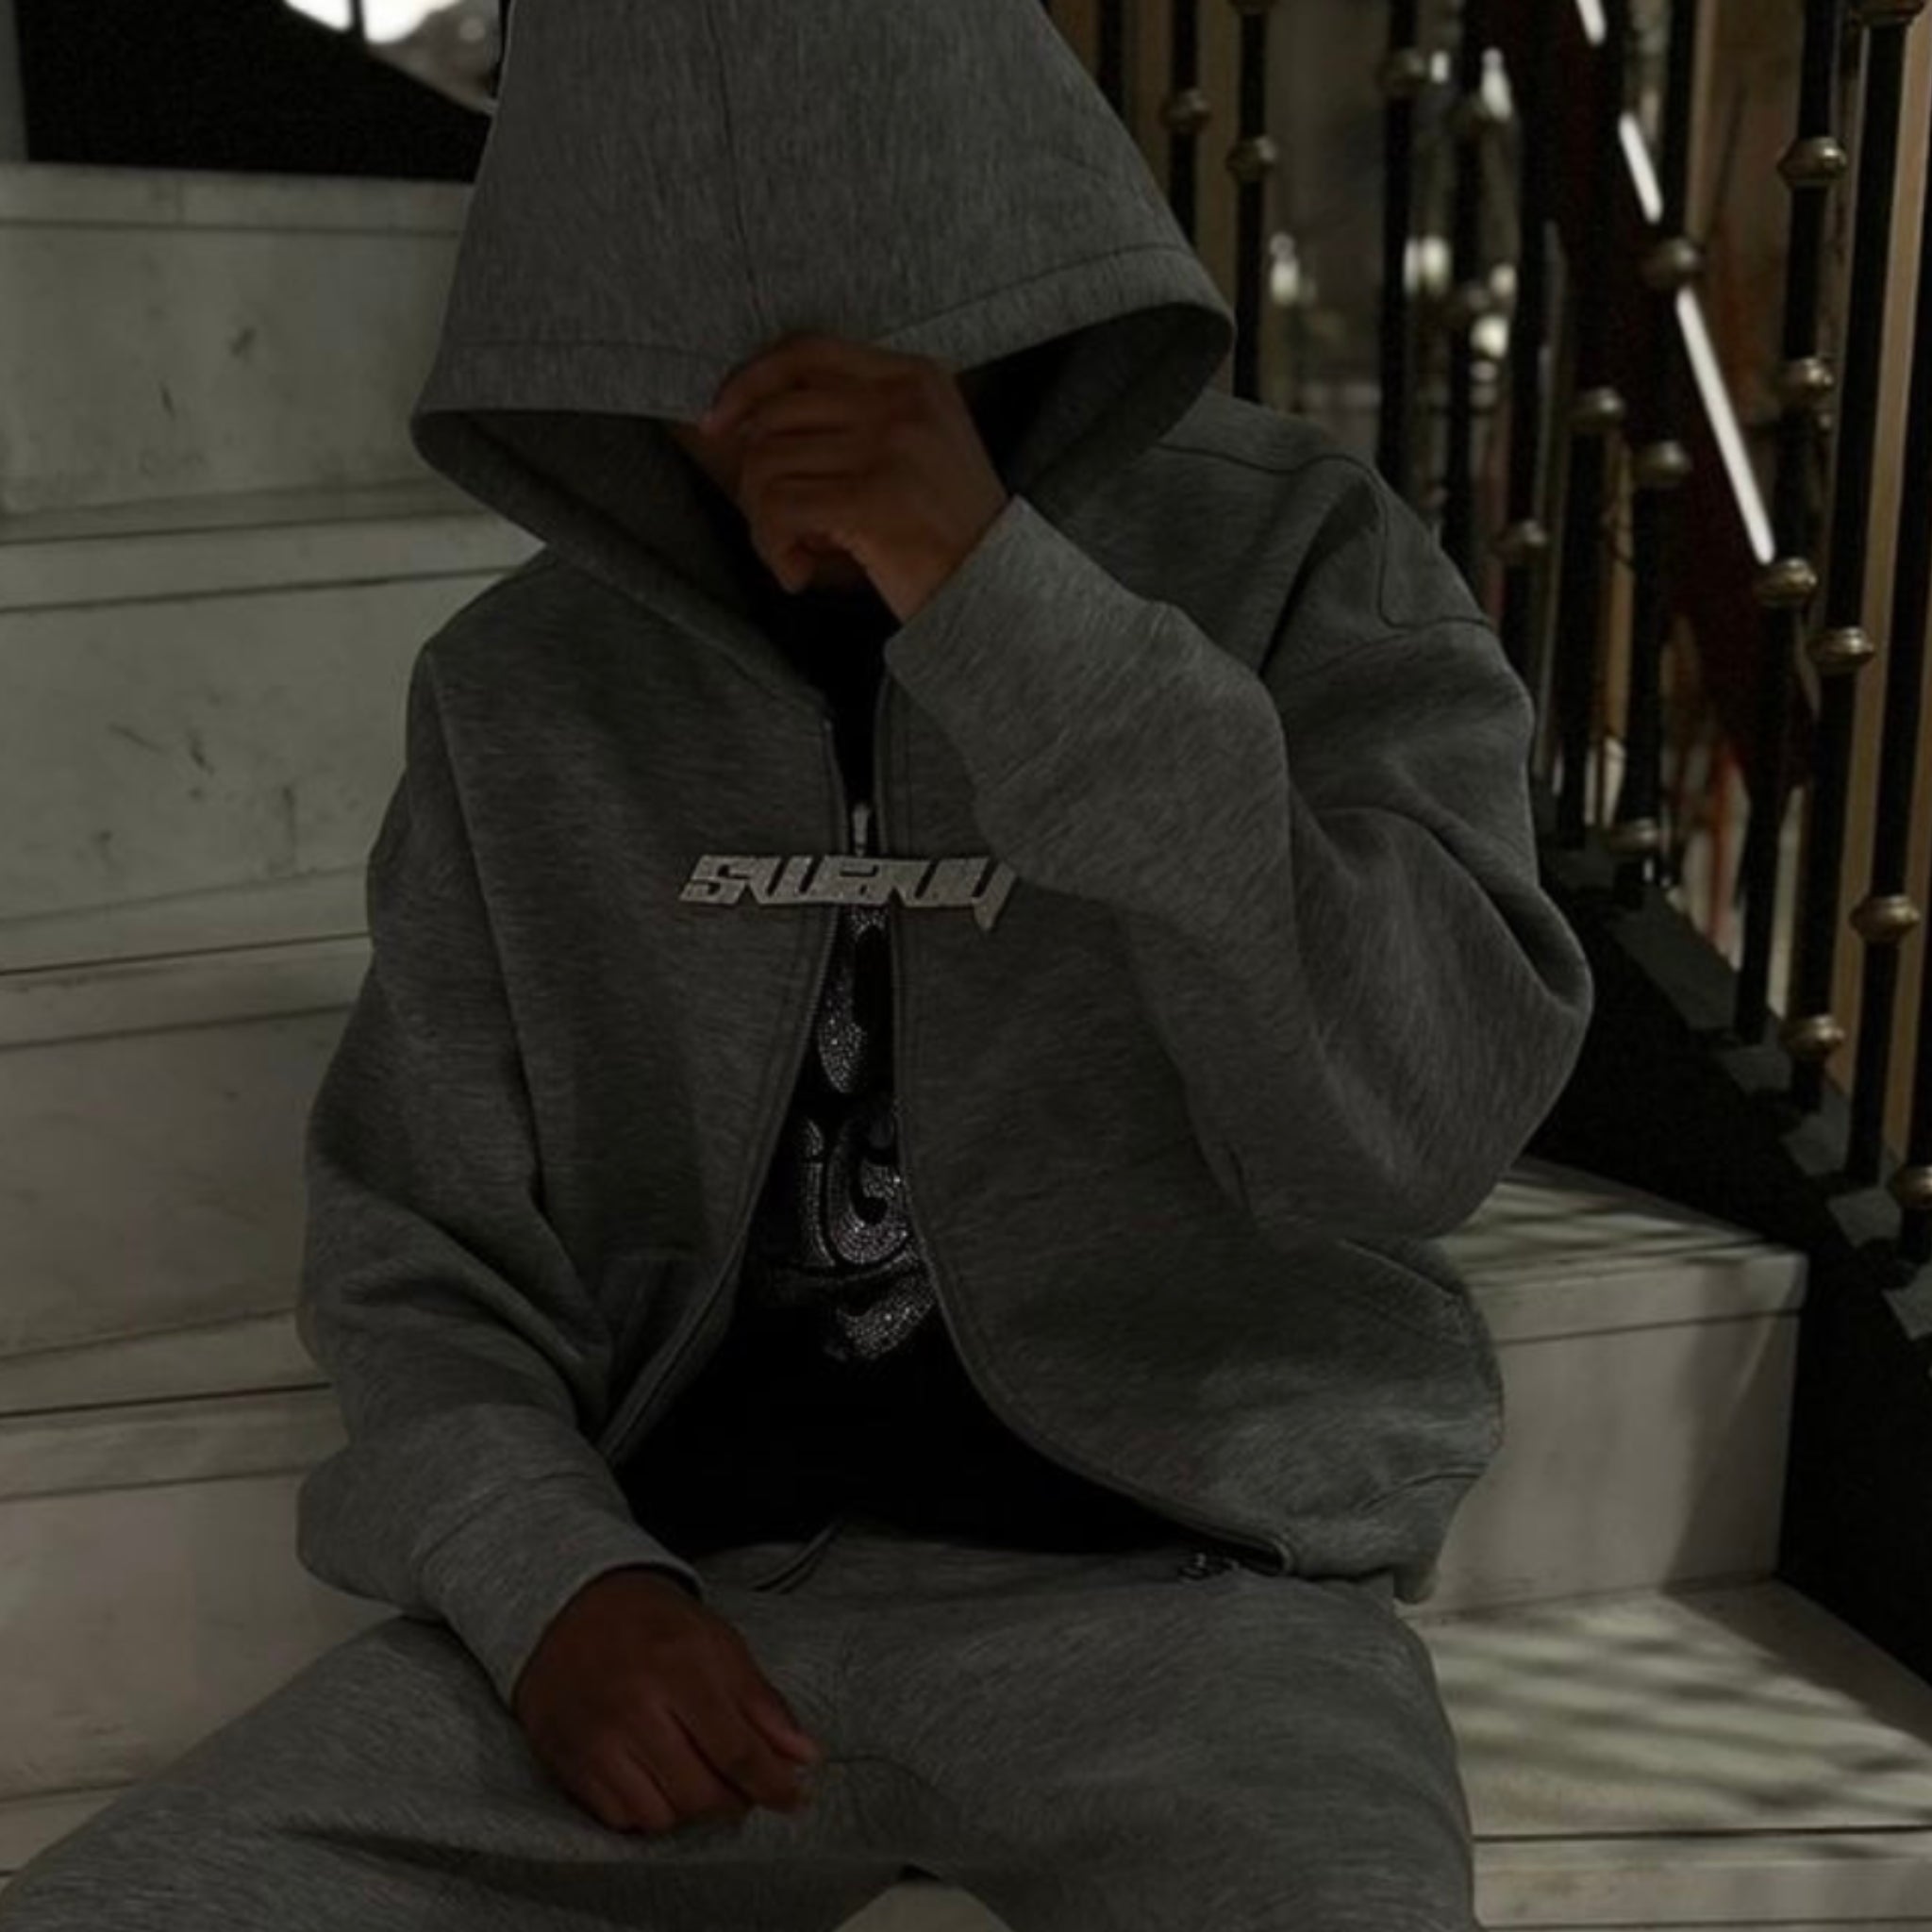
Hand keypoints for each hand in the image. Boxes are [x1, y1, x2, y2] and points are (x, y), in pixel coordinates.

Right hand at [511, 1567, 824, 1836]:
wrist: (570, 1609)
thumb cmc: (650, 1623)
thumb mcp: (718, 1642)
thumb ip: (761, 1702)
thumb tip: (803, 1755)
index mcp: (680, 1666)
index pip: (736, 1750)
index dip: (772, 1784)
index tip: (791, 1796)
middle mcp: (635, 1707)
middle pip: (700, 1793)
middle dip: (733, 1799)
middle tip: (741, 1783)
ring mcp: (597, 1739)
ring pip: (661, 1816)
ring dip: (689, 1807)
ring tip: (696, 1775)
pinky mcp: (569, 1762)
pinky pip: (620, 1818)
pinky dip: (646, 1810)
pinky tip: (655, 1777)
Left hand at [701, 331, 1010, 621]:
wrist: (1000, 593)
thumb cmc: (946, 533)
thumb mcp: (918, 450)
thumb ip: (856, 418)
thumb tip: (745, 420)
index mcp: (915, 377)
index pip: (805, 352)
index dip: (748, 383)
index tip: (716, 423)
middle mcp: (903, 402)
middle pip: (775, 416)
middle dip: (756, 478)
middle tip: (777, 524)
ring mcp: (892, 449)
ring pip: (768, 466)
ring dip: (764, 524)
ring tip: (795, 555)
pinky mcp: (875, 501)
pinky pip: (780, 511)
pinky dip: (773, 550)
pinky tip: (798, 575)